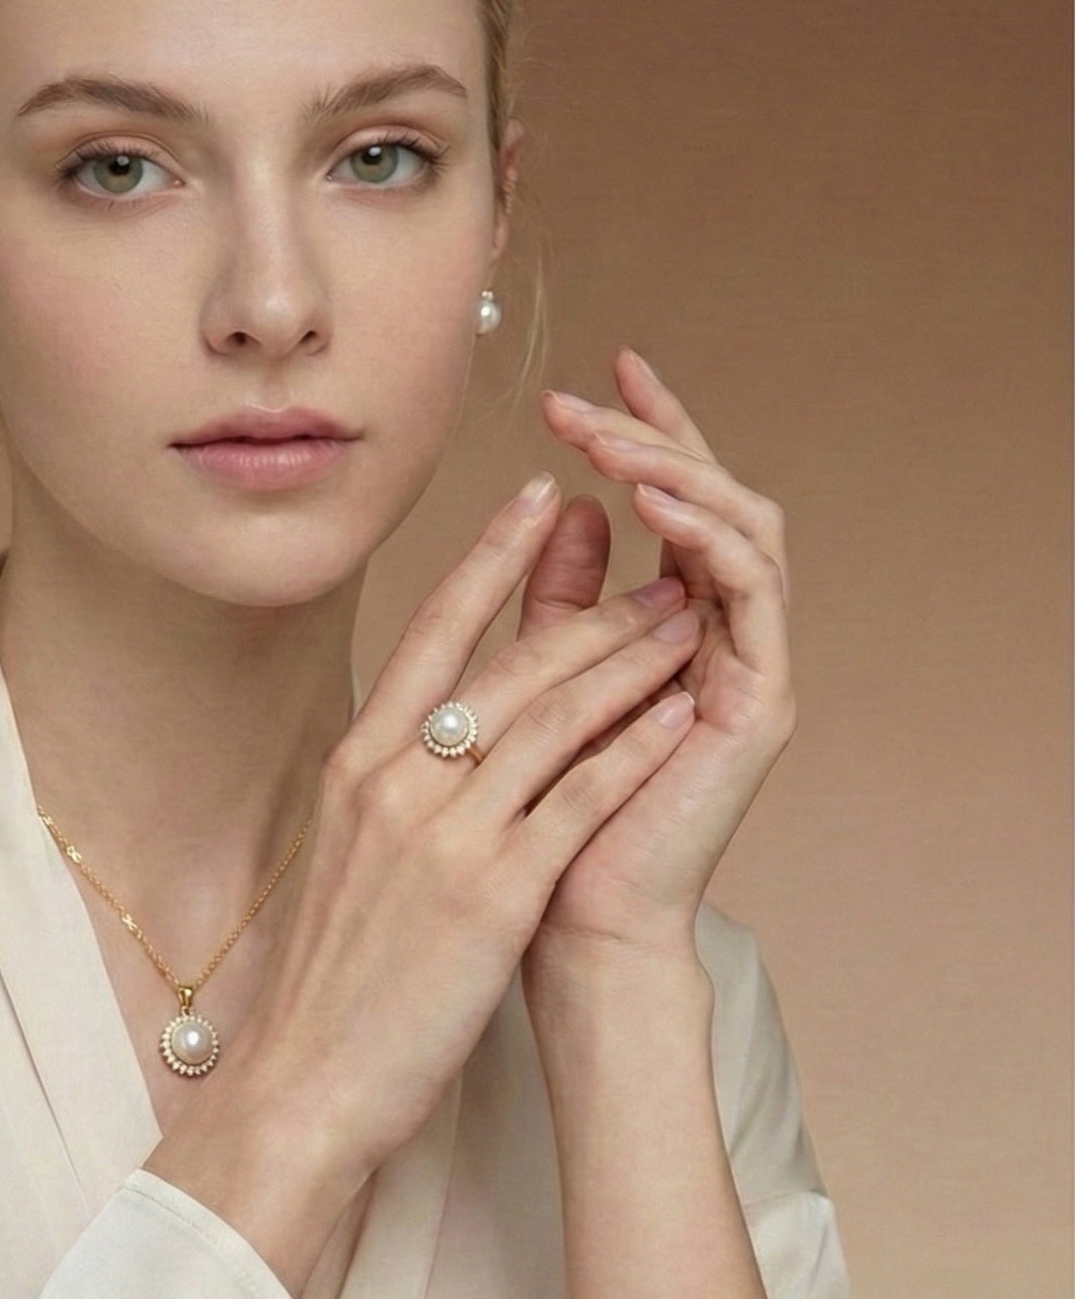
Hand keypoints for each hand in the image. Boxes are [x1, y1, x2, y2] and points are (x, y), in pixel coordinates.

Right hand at [205, 469, 703, 1200]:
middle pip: (506, 666)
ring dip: (630, 662)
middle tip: (653, 566)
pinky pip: (579, 798)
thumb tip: (425, 734)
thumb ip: (384, 785)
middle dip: (590, 608)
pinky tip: (681, 714)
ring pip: (553, 719)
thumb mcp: (342, 855)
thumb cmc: (330, 978)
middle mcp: (396, 782)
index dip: (488, 560)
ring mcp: (445, 834)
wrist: (307, 1077)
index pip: (430, 635)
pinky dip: (635, 748)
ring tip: (687, 620)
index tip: (535, 498)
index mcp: (356, 766)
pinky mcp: (494, 893)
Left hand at [520, 347, 797, 971]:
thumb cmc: (541, 817)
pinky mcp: (760, 702)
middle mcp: (724, 638)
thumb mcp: (538, 682)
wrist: (567, 925)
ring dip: (678, 474)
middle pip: (716, 501)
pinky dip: (705, 539)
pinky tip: (651, 505)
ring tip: (613, 443)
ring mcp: (750, 667)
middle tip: (587, 398)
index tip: (595, 374)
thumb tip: (556, 503)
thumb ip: (556, 599)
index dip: (644, 435)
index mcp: (676, 627)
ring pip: (744, 530)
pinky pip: (751, 594)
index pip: (675, 504)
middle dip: (654, 439)